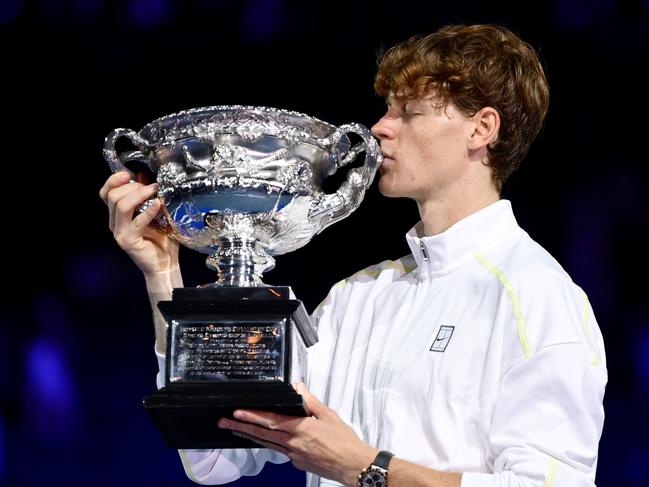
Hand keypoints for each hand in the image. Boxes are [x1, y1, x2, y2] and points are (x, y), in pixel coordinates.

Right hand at [99, 171, 179, 278]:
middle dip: (132, 186)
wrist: (166, 264)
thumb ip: (148, 197)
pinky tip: (158, 205)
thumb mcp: (155, 213)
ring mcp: (120, 232)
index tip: (129, 174)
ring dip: (139, 194)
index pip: (106, 192)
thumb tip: (145, 177)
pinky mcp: (128, 241)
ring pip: (120, 205)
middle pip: (112, 196)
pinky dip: (148, 210)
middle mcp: (114, 223)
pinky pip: (136, 221)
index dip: (114, 180)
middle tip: (151, 187)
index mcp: (117, 215)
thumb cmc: (162, 240)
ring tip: (154, 192)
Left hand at [218, 383, 377, 486]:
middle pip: (262, 434)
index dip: (252, 416)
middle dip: (240, 427)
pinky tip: (262, 439)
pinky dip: (267, 443)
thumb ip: (310, 401)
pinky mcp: (297, 463)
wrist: (354, 465)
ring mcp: (294, 456)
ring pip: (266, 444)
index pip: (270, 421)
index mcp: (301, 429)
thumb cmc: (344, 441)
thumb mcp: (329, 415)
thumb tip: (297, 386)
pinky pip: (278, 451)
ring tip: (233, 430)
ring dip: (249, 436)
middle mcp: (293, 444)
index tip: (237, 412)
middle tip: (223, 422)